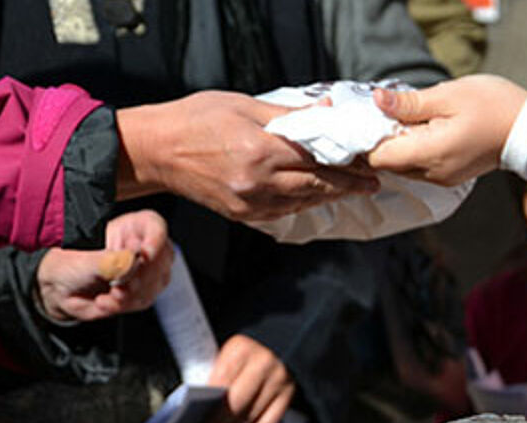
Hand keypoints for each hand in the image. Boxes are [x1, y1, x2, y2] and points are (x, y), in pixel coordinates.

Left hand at [36, 210, 172, 321]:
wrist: (59, 290)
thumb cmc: (69, 264)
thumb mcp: (83, 261)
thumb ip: (107, 261)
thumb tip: (131, 260)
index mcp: (131, 228)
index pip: (155, 226)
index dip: (155, 239)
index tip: (144, 255)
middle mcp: (143, 248)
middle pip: (160, 259)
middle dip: (138, 275)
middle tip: (118, 282)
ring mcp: (146, 272)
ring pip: (153, 283)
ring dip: (129, 293)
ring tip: (107, 294)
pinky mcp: (142, 293)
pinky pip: (143, 300)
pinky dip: (122, 304)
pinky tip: (104, 301)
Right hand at [116, 91, 380, 221]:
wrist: (155, 152)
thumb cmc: (195, 120)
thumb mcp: (244, 104)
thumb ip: (289, 114)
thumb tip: (327, 112)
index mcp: (260, 150)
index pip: (317, 158)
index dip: (347, 162)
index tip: (368, 161)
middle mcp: (258, 182)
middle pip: (318, 186)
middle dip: (348, 184)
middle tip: (372, 181)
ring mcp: (251, 202)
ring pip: (304, 203)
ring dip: (330, 196)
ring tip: (352, 188)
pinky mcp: (243, 215)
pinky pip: (285, 211)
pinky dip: (304, 203)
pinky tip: (316, 195)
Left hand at [199, 335, 295, 422]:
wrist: (279, 345)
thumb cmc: (243, 355)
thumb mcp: (226, 355)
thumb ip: (214, 375)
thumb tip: (195, 410)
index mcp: (241, 349)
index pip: (219, 384)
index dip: (206, 407)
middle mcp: (263, 364)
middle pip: (236, 405)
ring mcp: (278, 381)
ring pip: (251, 418)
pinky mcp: (288, 396)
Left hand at [368, 74, 526, 185]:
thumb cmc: (494, 106)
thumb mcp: (449, 95)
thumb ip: (409, 103)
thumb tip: (376, 101)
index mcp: (430, 153)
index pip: (378, 157)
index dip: (367, 137)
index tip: (368, 115)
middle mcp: (432, 173)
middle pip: (387, 163)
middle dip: (380, 139)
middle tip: (388, 111)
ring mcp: (441, 178)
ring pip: (402, 166)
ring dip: (397, 144)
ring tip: (408, 117)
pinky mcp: (449, 176)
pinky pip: (418, 166)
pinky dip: (413, 149)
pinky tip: (423, 128)